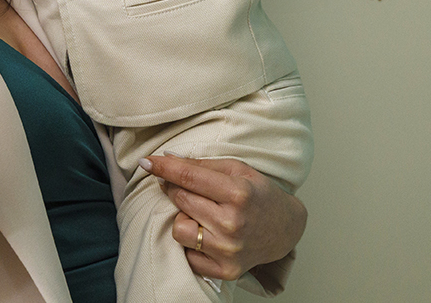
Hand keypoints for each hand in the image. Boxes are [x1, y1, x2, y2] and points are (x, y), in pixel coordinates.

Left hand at [140, 153, 306, 282]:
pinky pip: (187, 255)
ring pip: (179, 229)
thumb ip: (202, 165)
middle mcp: (232, 223)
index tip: (145, 162)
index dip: (163, 168)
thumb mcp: (237, 170)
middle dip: (175, 188)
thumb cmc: (260, 194)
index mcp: (238, 193)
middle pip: (181, 200)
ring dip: (184, 218)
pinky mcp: (225, 270)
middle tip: (186, 186)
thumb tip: (166, 159)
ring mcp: (228, 249)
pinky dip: (191, 243)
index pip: (188, 177)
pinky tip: (205, 233)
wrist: (285, 228)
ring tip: (202, 214)